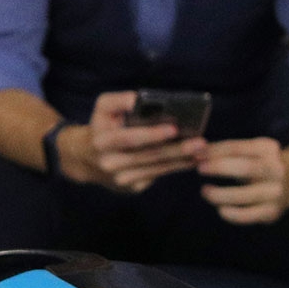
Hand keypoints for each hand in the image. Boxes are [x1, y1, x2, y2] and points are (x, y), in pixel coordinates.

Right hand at [64, 90, 206, 192]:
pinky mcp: (133, 188)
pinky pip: (158, 175)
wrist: (86, 159)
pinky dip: (176, 167)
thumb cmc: (101, 127)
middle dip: (176, 149)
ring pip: (157, 168)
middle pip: (149, 156)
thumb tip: (137, 99)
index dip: (151, 134)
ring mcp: (122, 179)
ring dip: (182, 160)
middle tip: (200, 143)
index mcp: (101, 142)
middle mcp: (110, 163)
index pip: (128, 138)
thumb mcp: (102, 109)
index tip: (173, 128)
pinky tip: (191, 160)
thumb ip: (118, 100)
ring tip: (202, 151)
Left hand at [196, 137, 288, 224]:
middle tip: (199, 169)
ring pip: (246, 195)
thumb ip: (223, 151)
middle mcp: (276, 169)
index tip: (194, 155)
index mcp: (267, 149)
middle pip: (246, 168)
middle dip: (219, 167)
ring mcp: (276, 192)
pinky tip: (220, 209)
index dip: (213, 151)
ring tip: (205, 191)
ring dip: (221, 194)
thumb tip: (194, 154)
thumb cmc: (257, 164)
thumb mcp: (247, 151)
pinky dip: (232, 214)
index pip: (237, 148)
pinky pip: (249, 215)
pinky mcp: (272, 212)